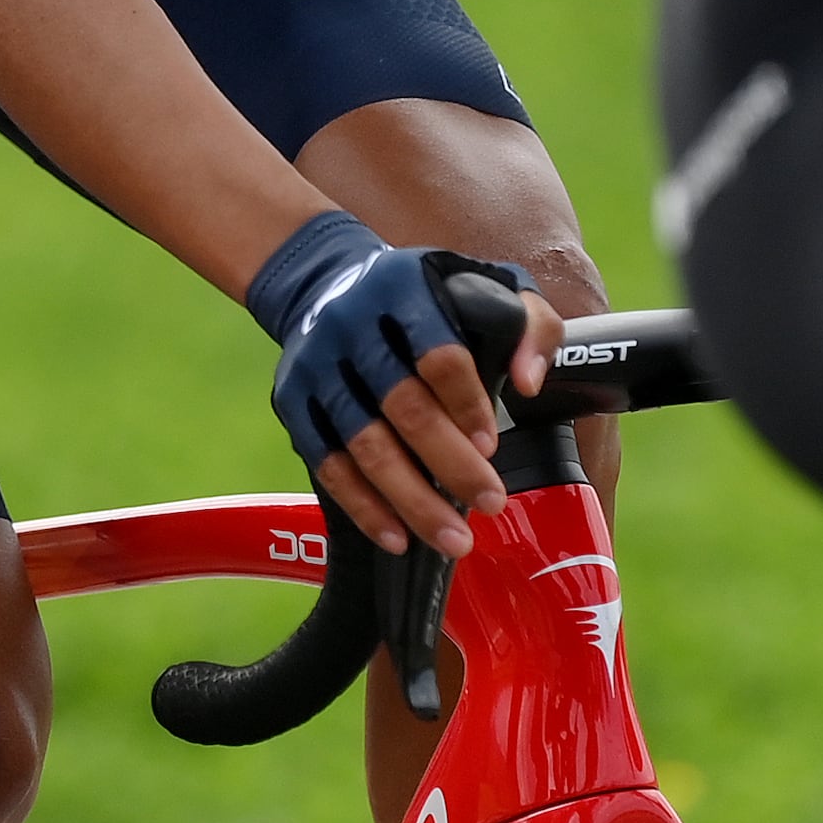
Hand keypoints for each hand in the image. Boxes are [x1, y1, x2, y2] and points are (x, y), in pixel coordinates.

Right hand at [247, 214, 550, 560]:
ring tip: (455, 540)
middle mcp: (351, 324)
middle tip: (491, 504)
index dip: (467, 404)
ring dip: (411, 500)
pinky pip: (327, 463)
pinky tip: (397, 537)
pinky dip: (362, 506)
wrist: (320, 283)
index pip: (439, 353)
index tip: (491, 445)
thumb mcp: (482, 284)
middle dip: (451, 464)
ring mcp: (315, 366)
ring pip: (364, 444)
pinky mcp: (292, 401)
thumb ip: (528, 325)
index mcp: (403, 290)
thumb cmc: (420, 295)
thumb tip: (530, 383)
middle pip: (403, 405)